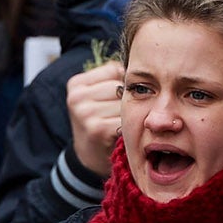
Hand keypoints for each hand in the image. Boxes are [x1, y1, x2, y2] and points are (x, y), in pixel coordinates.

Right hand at [66, 60, 124, 177]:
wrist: (88, 157)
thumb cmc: (99, 121)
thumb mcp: (98, 97)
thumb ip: (113, 79)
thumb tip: (146, 66)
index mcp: (76, 84)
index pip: (114, 70)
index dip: (126, 82)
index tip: (124, 96)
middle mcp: (77, 97)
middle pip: (120, 85)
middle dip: (130, 97)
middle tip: (131, 110)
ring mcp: (85, 112)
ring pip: (124, 101)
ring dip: (132, 111)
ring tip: (129, 120)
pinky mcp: (97, 128)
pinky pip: (125, 118)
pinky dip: (131, 125)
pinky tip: (127, 131)